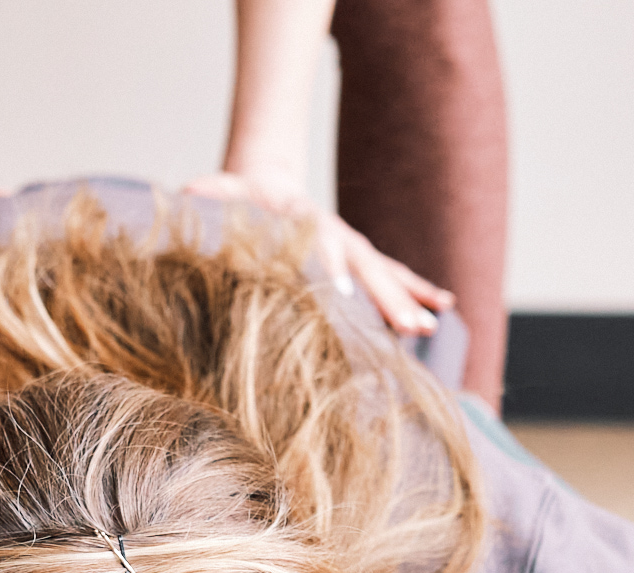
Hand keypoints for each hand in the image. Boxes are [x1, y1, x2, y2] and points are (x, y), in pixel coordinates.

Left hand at [183, 171, 452, 338]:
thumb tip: (191, 190)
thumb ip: (211, 192)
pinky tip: (442, 308)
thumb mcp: (223, 192)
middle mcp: (336, 234)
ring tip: (428, 327)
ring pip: (384, 274)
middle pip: (365, 267)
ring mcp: (352, 247)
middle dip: (387, 297)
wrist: (266, 183)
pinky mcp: (359, 258)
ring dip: (406, 300)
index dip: (333, 268)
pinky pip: (394, 274)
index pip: (323, 245)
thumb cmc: (241, 199)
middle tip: (408, 325)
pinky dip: (418, 289)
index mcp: (304, 219)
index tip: (343, 296)